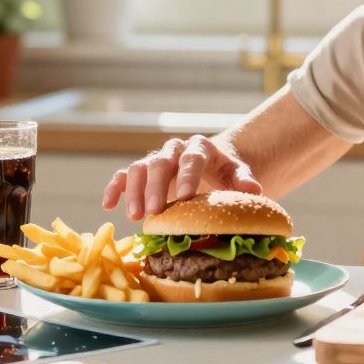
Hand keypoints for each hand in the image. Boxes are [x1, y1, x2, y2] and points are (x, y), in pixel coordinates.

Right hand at [101, 135, 262, 220]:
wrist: (211, 165)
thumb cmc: (225, 173)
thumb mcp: (238, 173)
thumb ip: (244, 179)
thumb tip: (255, 189)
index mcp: (200, 147)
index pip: (192, 158)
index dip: (187, 176)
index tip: (184, 197)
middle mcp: (174, 149)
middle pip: (160, 162)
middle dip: (156, 187)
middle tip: (154, 212)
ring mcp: (156, 159)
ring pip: (138, 168)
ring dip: (134, 191)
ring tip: (134, 216)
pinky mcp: (142, 171)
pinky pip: (123, 175)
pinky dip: (114, 187)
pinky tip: (108, 205)